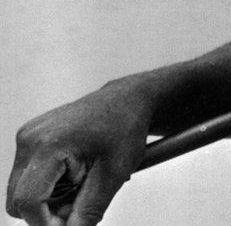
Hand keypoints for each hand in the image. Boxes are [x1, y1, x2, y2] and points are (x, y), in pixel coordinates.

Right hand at [6, 78, 153, 225]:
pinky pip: (28, 175)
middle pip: (19, 200)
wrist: (128, 99)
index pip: (28, 201)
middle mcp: (30, 138)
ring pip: (22, 190)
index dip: (46, 223)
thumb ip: (88, 210)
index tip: (70, 224)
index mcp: (49, 145)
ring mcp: (28, 135)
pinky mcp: (30, 137)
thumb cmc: (125, 127)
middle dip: (48, 210)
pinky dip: (49, 183)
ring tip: (83, 179)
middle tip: (82, 200)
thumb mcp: (113, 174)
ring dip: (49, 197)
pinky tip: (76, 170)